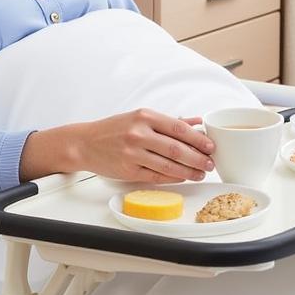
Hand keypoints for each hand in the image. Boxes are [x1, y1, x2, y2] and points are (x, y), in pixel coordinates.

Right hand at [72, 109, 215, 183]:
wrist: (84, 143)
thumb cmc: (113, 129)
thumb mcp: (140, 117)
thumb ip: (169, 121)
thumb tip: (196, 122)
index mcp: (144, 117)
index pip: (179, 129)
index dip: (198, 139)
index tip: (211, 146)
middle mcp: (138, 134)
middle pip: (176, 149)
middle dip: (198, 158)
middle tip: (210, 163)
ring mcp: (133, 154)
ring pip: (168, 165)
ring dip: (189, 171)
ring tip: (200, 173)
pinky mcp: (128, 170)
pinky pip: (156, 176)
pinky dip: (172, 178)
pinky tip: (183, 177)